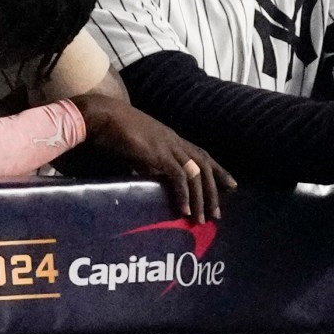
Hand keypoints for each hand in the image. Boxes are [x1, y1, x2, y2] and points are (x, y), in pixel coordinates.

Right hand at [71, 91, 232, 220]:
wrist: (102, 115)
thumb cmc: (112, 129)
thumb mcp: (135, 148)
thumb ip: (145, 162)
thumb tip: (146, 177)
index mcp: (170, 138)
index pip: (201, 155)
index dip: (218, 170)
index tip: (231, 185)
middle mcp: (174, 141)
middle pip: (205, 165)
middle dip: (214, 190)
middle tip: (217, 214)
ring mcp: (168, 147)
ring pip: (195, 174)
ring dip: (201, 198)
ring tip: (202, 219)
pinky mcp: (159, 154)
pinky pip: (178, 177)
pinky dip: (183, 195)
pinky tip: (184, 210)